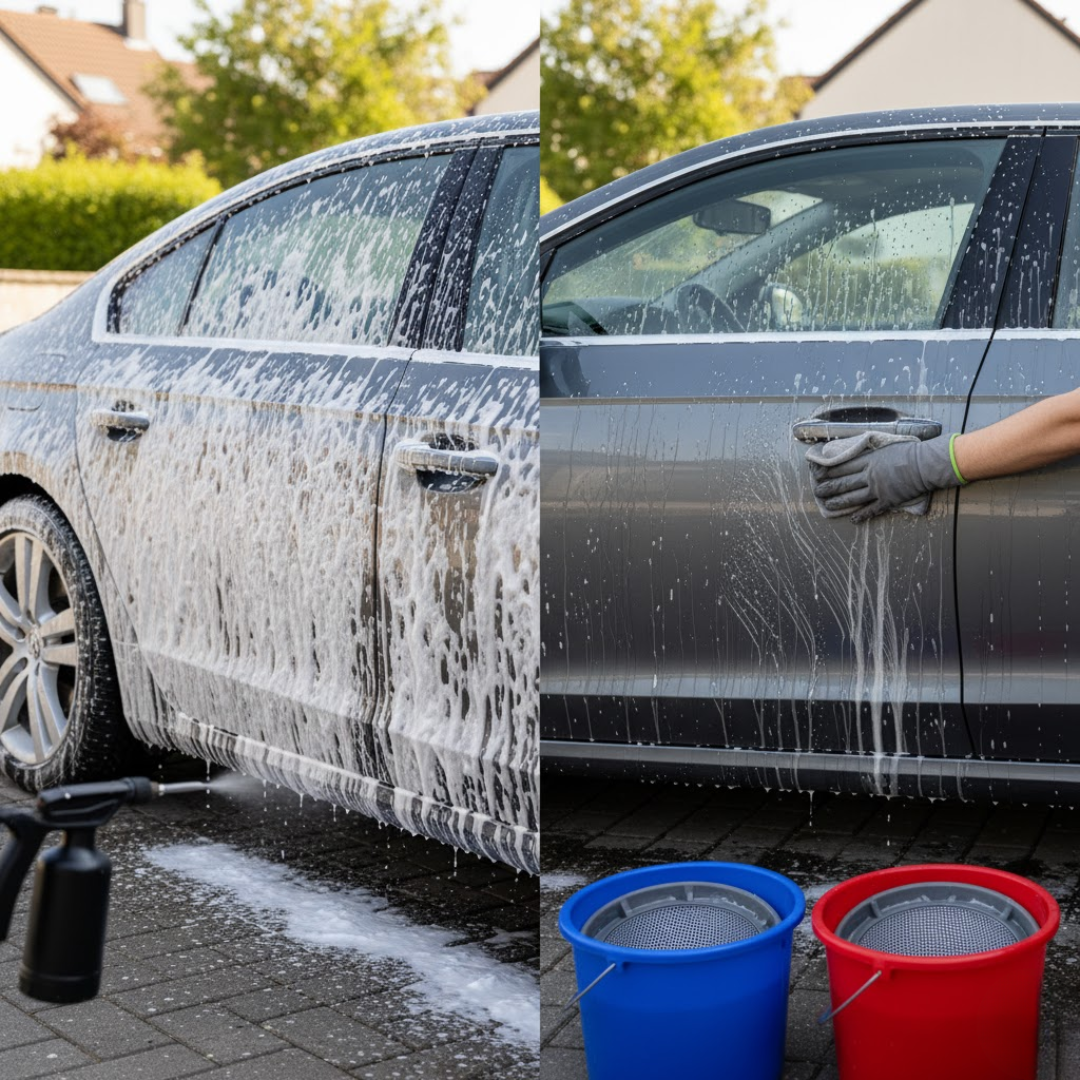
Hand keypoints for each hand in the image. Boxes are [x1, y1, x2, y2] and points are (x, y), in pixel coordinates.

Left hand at [810, 433, 962, 522]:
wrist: (926, 465)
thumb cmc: (910, 452)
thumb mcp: (886, 447)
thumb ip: (871, 453)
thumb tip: (859, 453)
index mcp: (868, 461)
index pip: (842, 467)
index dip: (828, 472)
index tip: (818, 475)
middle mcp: (869, 476)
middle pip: (843, 483)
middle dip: (828, 488)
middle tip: (817, 492)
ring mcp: (877, 490)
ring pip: (852, 498)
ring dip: (838, 502)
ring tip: (827, 505)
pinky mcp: (887, 501)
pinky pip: (871, 510)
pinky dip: (861, 515)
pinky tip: (852, 518)